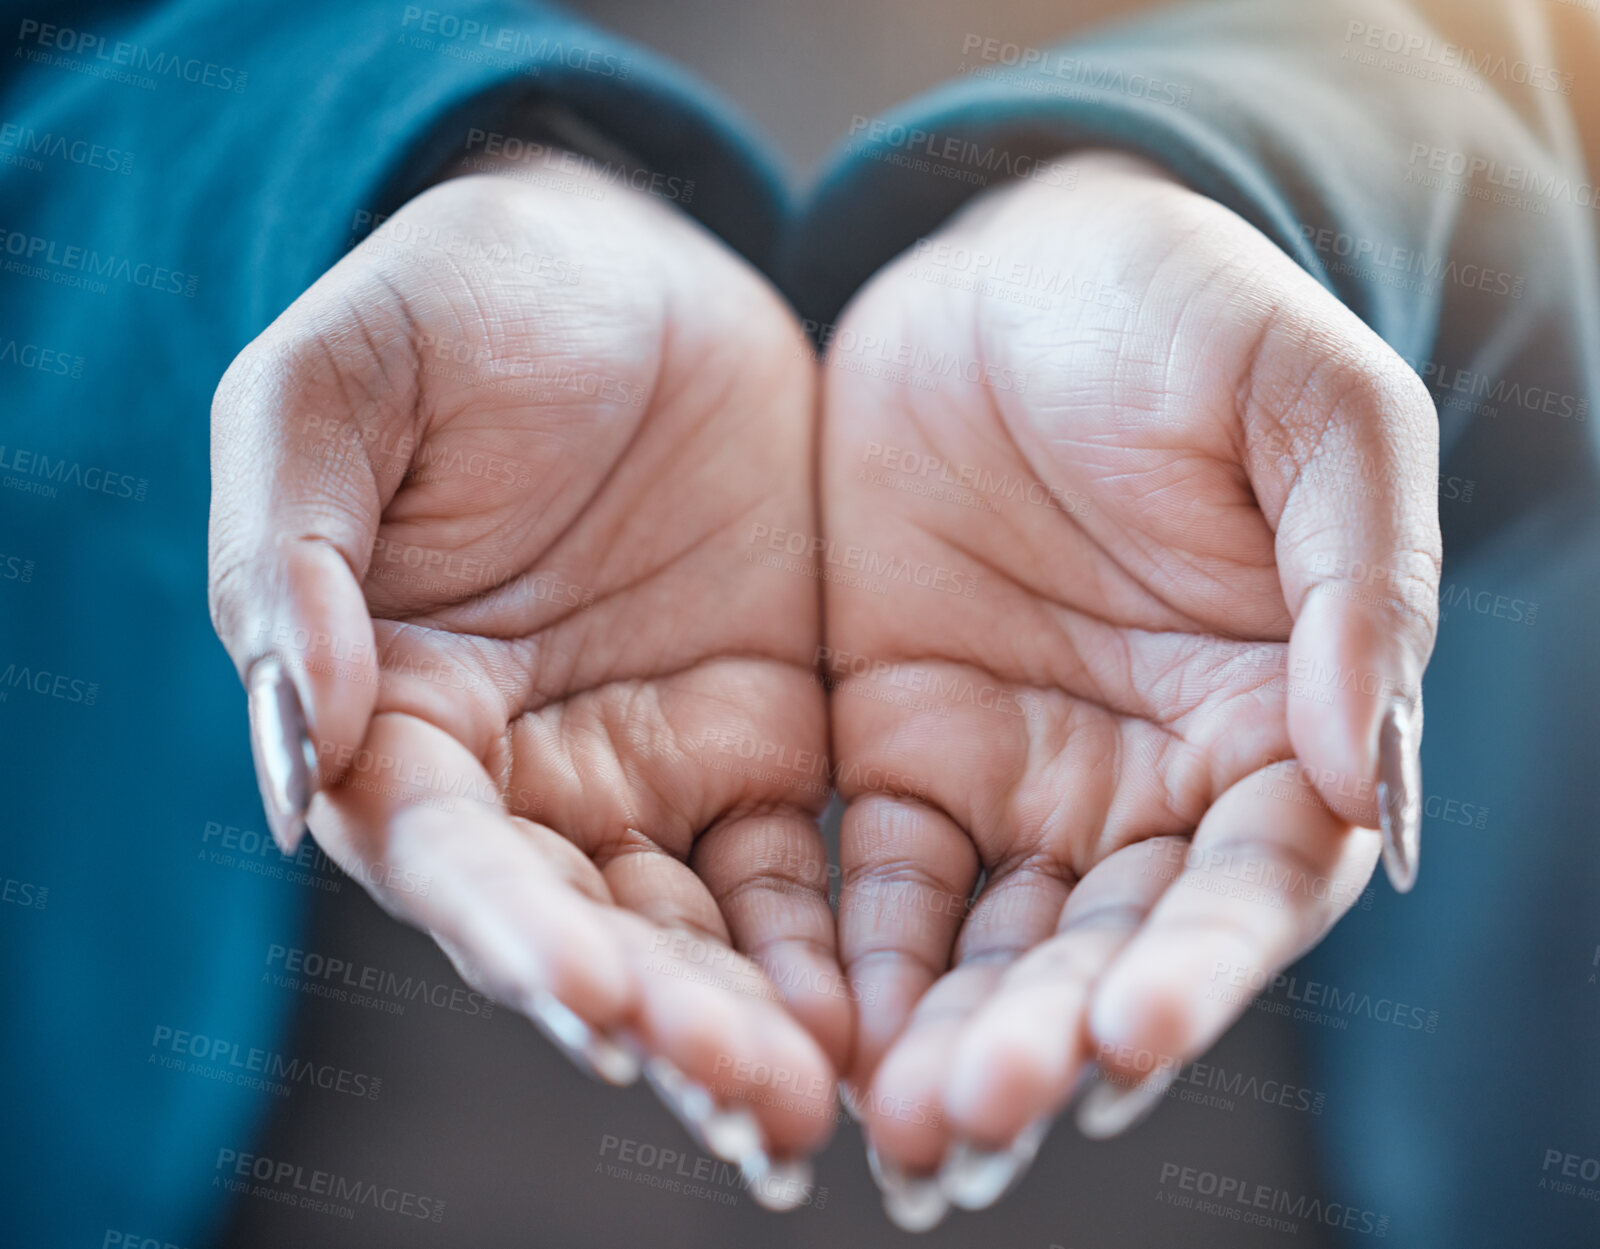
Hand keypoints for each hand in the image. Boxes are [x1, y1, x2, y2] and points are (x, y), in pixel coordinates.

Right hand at [208, 153, 842, 1201]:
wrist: (624, 271)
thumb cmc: (461, 308)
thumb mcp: (341, 381)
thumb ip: (287, 544)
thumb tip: (290, 725)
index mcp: (401, 707)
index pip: (445, 852)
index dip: (509, 933)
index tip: (592, 999)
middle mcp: (523, 772)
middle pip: (580, 928)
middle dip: (661, 1019)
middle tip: (752, 1101)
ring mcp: (651, 767)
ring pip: (695, 928)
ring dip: (749, 1023)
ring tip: (815, 1102)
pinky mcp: (766, 744)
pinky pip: (800, 871)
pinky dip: (833, 951)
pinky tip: (883, 1016)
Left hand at [818, 150, 1439, 1224]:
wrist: (1009, 271)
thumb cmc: (1183, 319)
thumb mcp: (1308, 408)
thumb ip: (1358, 579)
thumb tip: (1368, 773)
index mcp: (1271, 722)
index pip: (1252, 881)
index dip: (1202, 966)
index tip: (1133, 1032)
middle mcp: (1148, 783)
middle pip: (1107, 948)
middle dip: (1045, 1040)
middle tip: (971, 1120)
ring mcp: (1018, 780)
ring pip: (990, 947)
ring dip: (945, 1040)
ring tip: (898, 1128)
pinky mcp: (897, 756)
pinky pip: (874, 882)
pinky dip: (851, 961)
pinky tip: (820, 1030)